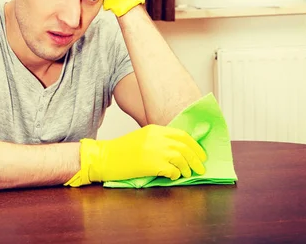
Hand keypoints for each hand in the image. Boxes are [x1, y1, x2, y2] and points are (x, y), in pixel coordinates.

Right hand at [65, 125, 205, 186]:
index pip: (182, 135)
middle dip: (196, 159)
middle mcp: (157, 138)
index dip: (194, 145)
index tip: (200, 154)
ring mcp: (155, 150)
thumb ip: (158, 140)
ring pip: (181, 158)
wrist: (105, 157)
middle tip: (200, 168)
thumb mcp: (141, 138)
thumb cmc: (121, 151)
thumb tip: (177, 150)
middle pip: (185, 147)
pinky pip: (172, 170)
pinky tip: (172, 177)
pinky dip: (175, 175)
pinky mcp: (152, 164)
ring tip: (186, 174)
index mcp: (155, 129)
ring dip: (187, 168)